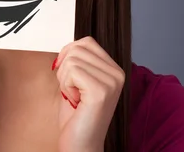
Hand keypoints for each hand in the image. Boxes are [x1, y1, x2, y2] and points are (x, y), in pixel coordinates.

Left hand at [52, 36, 124, 151]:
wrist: (80, 144)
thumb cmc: (76, 115)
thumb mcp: (79, 80)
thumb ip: (79, 61)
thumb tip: (70, 45)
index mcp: (114, 69)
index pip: (86, 42)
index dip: (69, 55)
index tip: (69, 76)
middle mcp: (118, 74)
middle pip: (77, 48)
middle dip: (65, 69)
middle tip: (73, 90)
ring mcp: (112, 82)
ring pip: (72, 59)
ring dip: (64, 79)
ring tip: (75, 97)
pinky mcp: (101, 91)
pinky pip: (71, 71)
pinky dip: (66, 86)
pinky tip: (76, 101)